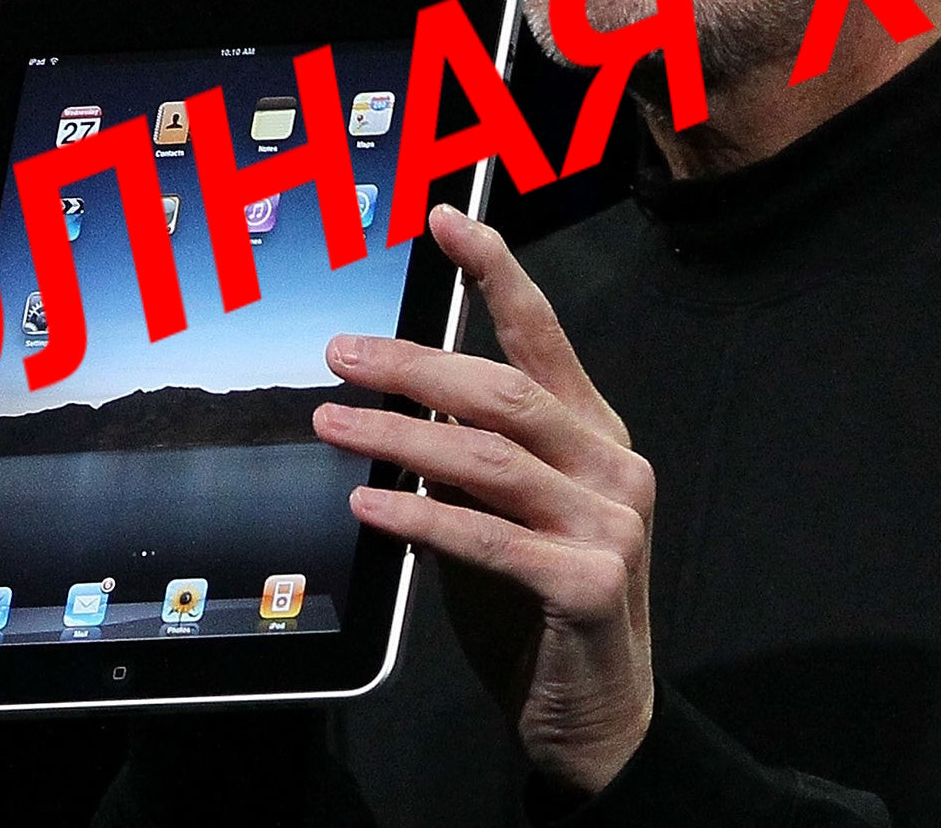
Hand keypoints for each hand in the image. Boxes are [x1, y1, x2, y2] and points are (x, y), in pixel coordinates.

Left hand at [312, 205, 656, 794]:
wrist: (596, 718)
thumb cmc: (538, 609)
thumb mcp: (504, 515)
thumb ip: (470, 457)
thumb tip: (398, 399)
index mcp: (593, 434)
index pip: (542, 335)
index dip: (494, 271)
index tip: (446, 221)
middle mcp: (611, 465)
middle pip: (502, 391)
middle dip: (414, 363)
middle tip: (340, 353)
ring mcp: (609, 524)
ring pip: (486, 457)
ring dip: (397, 436)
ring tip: (329, 422)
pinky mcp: (588, 583)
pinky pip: (485, 537)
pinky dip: (419, 516)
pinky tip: (368, 503)